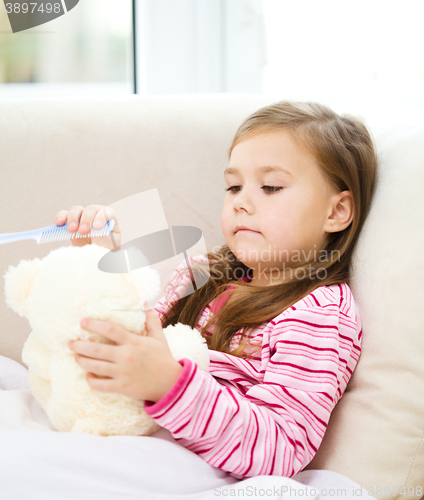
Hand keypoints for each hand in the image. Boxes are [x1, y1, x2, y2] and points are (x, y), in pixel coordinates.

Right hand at [55, 205, 120, 249]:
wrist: (95, 255)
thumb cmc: (105, 248)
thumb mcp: (108, 245)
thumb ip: (102, 237)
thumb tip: (92, 230)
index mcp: (109, 218)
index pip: (107, 212)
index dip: (101, 218)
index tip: (96, 227)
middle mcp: (96, 213)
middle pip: (91, 209)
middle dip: (86, 219)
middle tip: (83, 231)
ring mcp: (83, 216)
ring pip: (77, 210)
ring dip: (73, 218)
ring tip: (72, 230)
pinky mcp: (72, 221)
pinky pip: (65, 215)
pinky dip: (61, 217)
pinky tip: (59, 223)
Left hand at [68, 302, 182, 401]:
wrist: (170, 383)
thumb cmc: (163, 358)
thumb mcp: (159, 336)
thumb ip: (151, 319)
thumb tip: (144, 302)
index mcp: (134, 342)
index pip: (110, 330)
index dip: (95, 325)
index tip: (83, 322)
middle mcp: (126, 357)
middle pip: (97, 350)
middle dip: (80, 346)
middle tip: (71, 342)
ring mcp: (123, 373)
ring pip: (95, 367)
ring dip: (82, 361)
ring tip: (76, 356)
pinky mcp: (122, 387)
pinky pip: (100, 385)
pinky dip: (91, 380)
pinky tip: (88, 374)